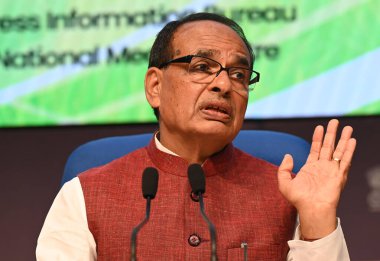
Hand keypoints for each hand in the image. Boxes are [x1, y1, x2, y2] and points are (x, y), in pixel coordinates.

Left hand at [277, 119, 356, 238]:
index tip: (319, 127)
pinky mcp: (339, 175)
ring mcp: (332, 170)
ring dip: (343, 139)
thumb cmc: (299, 200)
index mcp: (311, 168)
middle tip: (334, 121)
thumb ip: (284, 169)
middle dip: (331, 133)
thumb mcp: (284, 183)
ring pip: (339, 151)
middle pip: (328, 146)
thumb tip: (288, 155)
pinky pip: (345, 160)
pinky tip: (352, 141)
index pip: (315, 148)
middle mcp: (322, 167)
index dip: (317, 138)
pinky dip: (349, 150)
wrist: (311, 209)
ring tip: (348, 127)